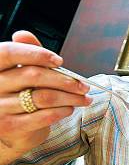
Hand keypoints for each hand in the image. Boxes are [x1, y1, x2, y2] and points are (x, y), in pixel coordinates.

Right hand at [0, 31, 91, 164]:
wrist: (13, 130)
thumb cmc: (21, 96)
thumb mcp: (23, 73)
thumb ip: (27, 54)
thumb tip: (23, 34)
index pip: (9, 52)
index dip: (36, 54)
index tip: (60, 61)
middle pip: (32, 75)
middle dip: (64, 79)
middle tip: (84, 85)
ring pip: (43, 97)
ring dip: (70, 97)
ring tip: (84, 98)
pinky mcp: (10, 126)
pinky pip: (43, 116)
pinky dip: (62, 111)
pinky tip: (71, 108)